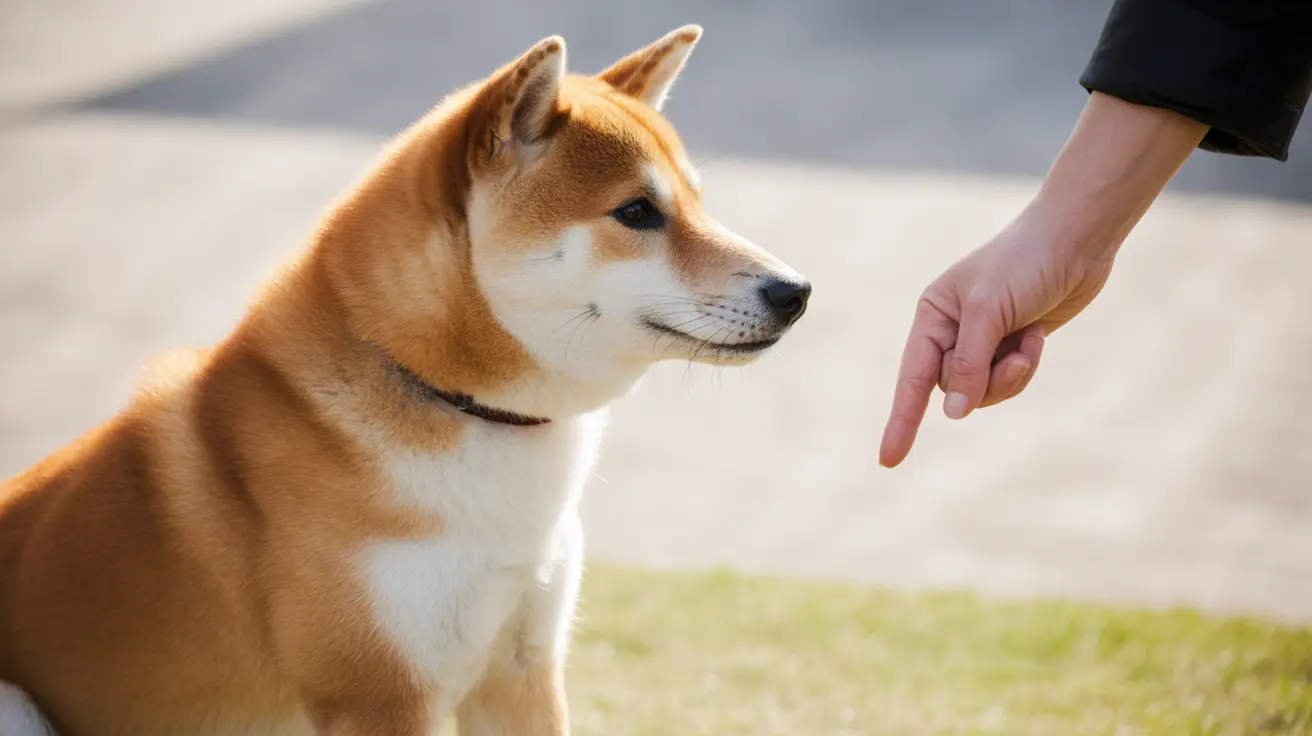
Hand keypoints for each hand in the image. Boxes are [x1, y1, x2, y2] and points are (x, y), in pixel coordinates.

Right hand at [877, 92, 1205, 467]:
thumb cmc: (1024, 264)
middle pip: (954, 390)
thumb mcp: (989, 312)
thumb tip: (953, 414)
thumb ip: (969, 365)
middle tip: (1014, 352)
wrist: (1075, 239)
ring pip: (984, 391)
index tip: (888, 461)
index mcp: (932, 317)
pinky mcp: (1011, 347)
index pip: (912, 380)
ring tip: (1029, 341)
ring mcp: (982, 341)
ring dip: (1011, 375)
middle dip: (986, 380)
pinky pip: (1010, 381)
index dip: (900, 422)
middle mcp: (951, 332)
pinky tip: (1037, 335)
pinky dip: (1026, 365)